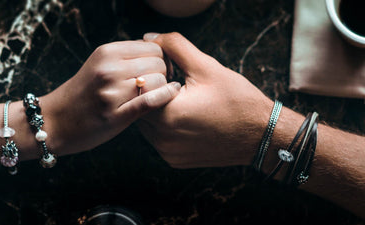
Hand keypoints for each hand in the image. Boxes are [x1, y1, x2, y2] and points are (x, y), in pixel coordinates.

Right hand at [38, 40, 180, 155]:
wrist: (54, 121)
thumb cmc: (83, 93)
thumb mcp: (99, 64)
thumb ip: (127, 57)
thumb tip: (159, 53)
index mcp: (106, 53)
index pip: (153, 47)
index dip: (161, 59)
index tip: (158, 70)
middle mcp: (109, 69)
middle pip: (158, 63)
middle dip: (163, 73)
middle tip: (157, 84)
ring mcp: (111, 92)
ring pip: (158, 81)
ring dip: (161, 89)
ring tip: (153, 95)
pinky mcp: (115, 115)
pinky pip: (150, 101)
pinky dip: (164, 97)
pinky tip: (170, 95)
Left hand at [138, 32, 274, 167]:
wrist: (261, 135)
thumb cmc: (237, 100)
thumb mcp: (206, 66)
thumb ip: (174, 47)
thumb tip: (150, 38)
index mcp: (167, 115)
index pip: (139, 88)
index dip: (153, 76)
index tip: (171, 74)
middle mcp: (162, 139)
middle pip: (141, 107)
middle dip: (153, 93)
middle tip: (177, 87)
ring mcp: (168, 153)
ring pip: (147, 124)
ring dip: (157, 110)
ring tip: (183, 103)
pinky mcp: (175, 160)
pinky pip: (159, 139)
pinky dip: (165, 127)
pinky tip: (186, 119)